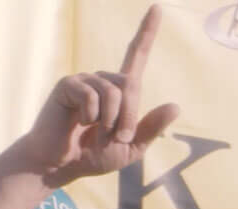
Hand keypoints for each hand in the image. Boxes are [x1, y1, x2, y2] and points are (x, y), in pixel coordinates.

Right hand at [15, 7, 179, 187]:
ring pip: (114, 92)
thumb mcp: (131, 146)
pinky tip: (79, 123)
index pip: (137, 56)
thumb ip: (151, 128)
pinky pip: (91, 96)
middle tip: (117, 137)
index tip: (158, 8)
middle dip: (129, 116)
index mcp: (121, 91)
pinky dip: (91, 116)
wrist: (61, 164)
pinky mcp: (67, 85)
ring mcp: (84, 80)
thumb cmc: (94, 155)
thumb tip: (176, 106)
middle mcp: (103, 79)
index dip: (147, 32)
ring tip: (97, 133)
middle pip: (131, 84)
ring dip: (111, 120)